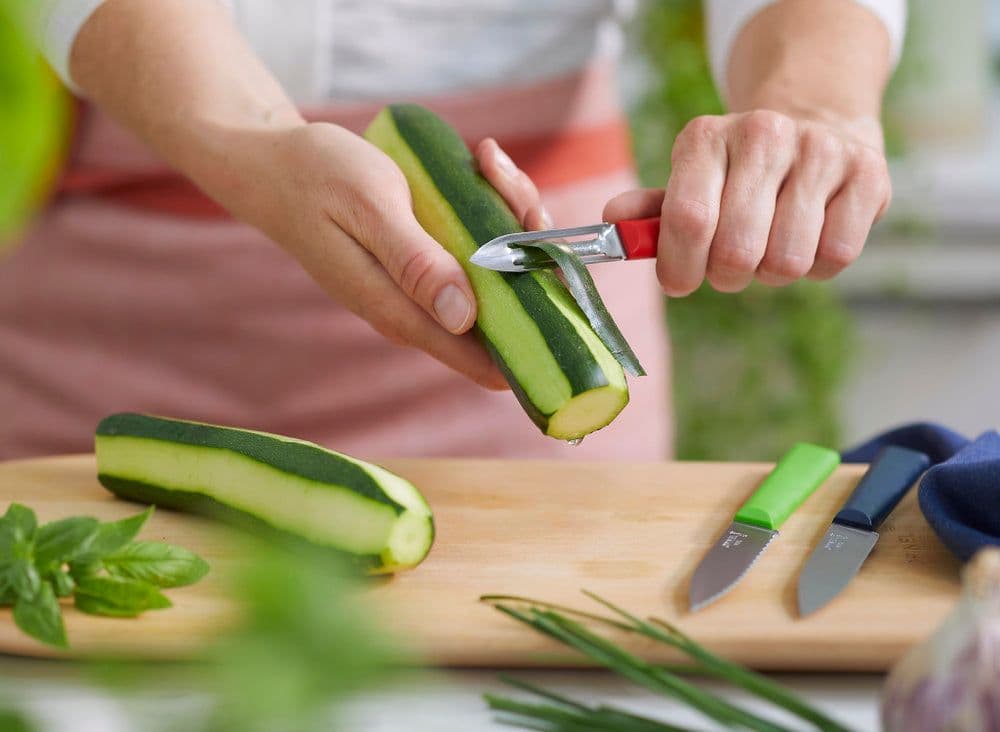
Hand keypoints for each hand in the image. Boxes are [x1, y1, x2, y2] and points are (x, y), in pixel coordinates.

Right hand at [220, 122, 512, 388]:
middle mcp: (418, 310)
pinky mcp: (426, 264)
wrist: (273, 164)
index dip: (533, 335)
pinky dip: (490, 209)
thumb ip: (415, 264)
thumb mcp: (369, 208)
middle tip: (507, 183)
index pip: (480, 358)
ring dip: (510, 218)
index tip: (560, 285)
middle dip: (527, 253)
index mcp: (400, 310)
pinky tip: (478, 164)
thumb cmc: (316, 179)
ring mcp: (423, 289)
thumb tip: (464, 318)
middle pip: (503, 311)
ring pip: (497, 274)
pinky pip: (477, 249)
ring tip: (486, 160)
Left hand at [604, 111, 891, 295]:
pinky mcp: (868, 174)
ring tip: (769, 248)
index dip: (680, 267)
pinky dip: (815, 267)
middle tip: (729, 266)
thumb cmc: (736, 174)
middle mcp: (763, 133)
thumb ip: (650, 212)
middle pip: (736, 250)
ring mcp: (820, 150)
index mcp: (705, 137)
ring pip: (786, 260)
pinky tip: (808, 239)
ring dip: (772, 273)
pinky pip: (834, 257)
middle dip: (726, 276)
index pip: (687, 220)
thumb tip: (613, 220)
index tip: (680, 282)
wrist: (817, 124)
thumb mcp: (688, 182)